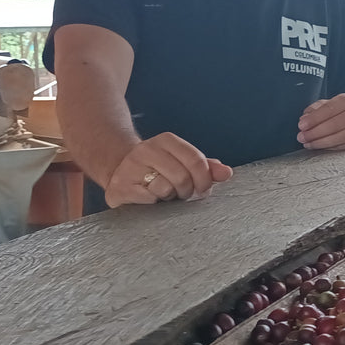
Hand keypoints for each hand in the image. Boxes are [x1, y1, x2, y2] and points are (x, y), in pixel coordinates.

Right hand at [104, 132, 233, 207]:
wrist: (118, 171)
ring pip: (165, 189)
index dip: (204, 179)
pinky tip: (148, 198)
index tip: (203, 189)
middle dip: (186, 191)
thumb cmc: (158, 169)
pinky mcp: (120, 186)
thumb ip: (206, 167)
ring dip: (169, 197)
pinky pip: (148, 200)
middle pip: (182, 177)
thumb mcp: (182, 162)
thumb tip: (226, 173)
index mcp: (166, 141)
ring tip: (162, 193)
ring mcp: (130, 167)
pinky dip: (153, 203)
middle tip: (181, 193)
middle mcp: (146, 149)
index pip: (195, 160)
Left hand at [297, 94, 344, 150]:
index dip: (313, 119)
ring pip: (336, 138)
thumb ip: (314, 110)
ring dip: (318, 142)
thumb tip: (303, 119)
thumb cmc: (340, 111)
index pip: (328, 110)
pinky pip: (340, 146)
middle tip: (301, 137)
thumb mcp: (327, 104)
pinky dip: (327, 147)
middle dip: (314, 133)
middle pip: (332, 125)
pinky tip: (318, 146)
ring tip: (307, 143)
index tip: (301, 126)